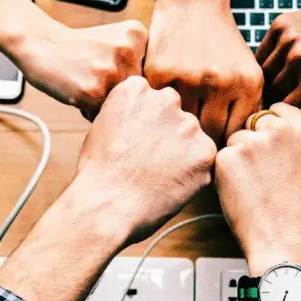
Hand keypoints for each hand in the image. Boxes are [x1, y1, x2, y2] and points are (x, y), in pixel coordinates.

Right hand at [0, 76, 214, 300]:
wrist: (100, 211)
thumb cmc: (93, 177)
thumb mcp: (100, 128)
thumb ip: (125, 111)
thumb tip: (135, 108)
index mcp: (135, 89)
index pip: (159, 94)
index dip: (153, 123)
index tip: (145, 141)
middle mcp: (163, 101)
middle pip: (180, 114)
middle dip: (170, 138)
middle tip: (150, 164)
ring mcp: (185, 127)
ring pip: (194, 139)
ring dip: (182, 158)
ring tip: (156, 178)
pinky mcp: (202, 155)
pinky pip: (207, 163)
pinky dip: (194, 177)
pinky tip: (170, 187)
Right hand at [13, 18, 146, 118]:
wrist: (41, 44)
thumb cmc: (80, 48)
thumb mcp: (116, 40)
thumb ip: (140, 61)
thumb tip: (160, 101)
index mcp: (138, 34)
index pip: (152, 73)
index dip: (131, 78)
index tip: (112, 68)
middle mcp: (128, 50)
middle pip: (139, 91)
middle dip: (120, 92)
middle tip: (97, 77)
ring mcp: (111, 70)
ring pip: (123, 104)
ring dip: (106, 103)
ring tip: (88, 84)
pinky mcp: (94, 90)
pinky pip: (103, 114)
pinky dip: (91, 110)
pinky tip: (79, 91)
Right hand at [144, 0, 262, 143]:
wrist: (194, 2)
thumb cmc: (221, 43)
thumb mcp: (246, 70)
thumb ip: (246, 107)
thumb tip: (240, 150)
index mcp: (248, 83)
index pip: (236, 134)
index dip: (225, 145)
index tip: (216, 148)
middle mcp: (221, 82)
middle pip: (210, 135)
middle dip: (202, 142)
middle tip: (193, 144)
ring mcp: (189, 78)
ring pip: (183, 125)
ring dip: (179, 129)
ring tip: (176, 132)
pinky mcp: (161, 74)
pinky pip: (160, 108)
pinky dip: (159, 112)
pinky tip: (161, 112)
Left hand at [214, 103, 300, 275]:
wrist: (282, 238)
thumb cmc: (294, 206)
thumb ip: (292, 137)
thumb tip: (270, 120)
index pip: (276, 109)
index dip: (270, 128)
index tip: (272, 146)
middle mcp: (279, 129)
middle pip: (253, 121)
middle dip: (253, 140)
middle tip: (263, 172)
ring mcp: (252, 142)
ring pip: (235, 139)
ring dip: (238, 157)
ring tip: (254, 185)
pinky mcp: (228, 157)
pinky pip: (221, 157)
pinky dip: (225, 172)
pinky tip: (242, 191)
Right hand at [256, 0, 300, 124]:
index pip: (285, 110)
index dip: (290, 112)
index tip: (296, 108)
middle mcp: (298, 60)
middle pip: (272, 92)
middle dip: (281, 95)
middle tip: (293, 93)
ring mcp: (288, 40)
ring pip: (263, 72)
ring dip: (273, 78)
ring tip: (289, 77)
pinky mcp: (282, 24)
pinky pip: (263, 51)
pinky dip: (269, 58)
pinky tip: (284, 59)